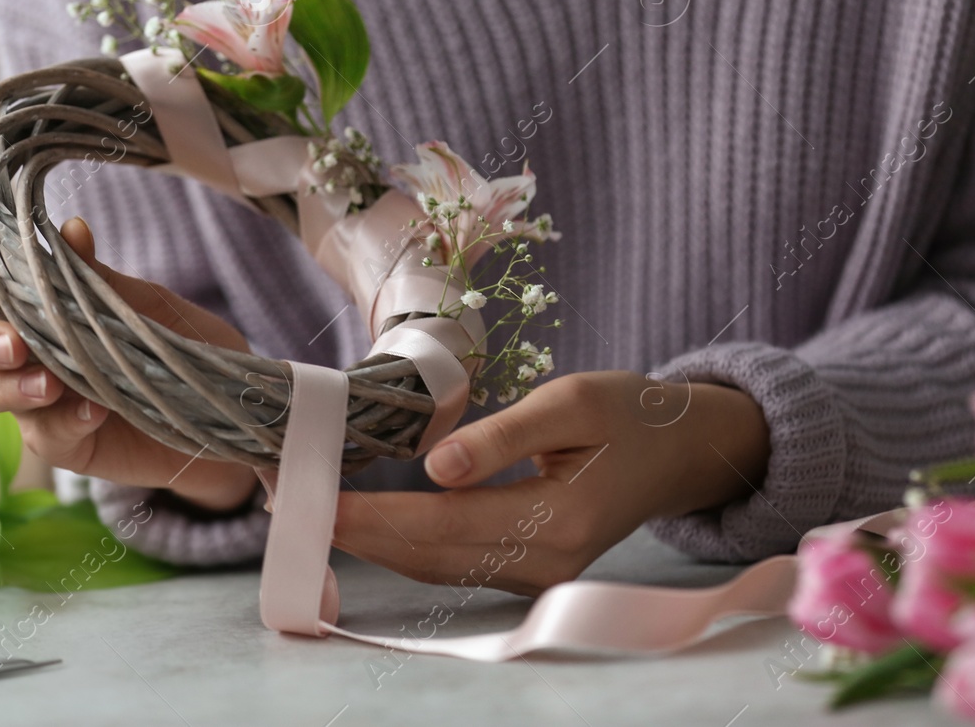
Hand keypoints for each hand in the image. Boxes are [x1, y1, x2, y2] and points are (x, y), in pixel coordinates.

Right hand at [0, 217, 259, 510]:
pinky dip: (64, 419)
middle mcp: (21, 347)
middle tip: (15, 343)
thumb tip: (70, 231)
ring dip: (10, 385)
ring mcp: (35, 399)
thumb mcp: (145, 303)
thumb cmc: (178, 343)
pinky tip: (94, 409)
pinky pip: (42, 434)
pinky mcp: (61, 443)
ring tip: (53, 383)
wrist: (224, 405)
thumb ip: (99, 278)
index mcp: (32, 299)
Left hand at [332, 371, 768, 595]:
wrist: (682, 450)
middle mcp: (547, 560)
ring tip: (318, 514)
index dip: (378, 515)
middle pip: (432, 556)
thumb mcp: (571, 401)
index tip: (319, 500)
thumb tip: (435, 467)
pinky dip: (409, 544)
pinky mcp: (533, 569)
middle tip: (292, 510)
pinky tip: (372, 523)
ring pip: (439, 566)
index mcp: (559, 517)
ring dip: (376, 543)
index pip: (445, 523)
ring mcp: (541, 573)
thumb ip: (503, 435)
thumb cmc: (630, 412)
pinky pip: (457, 564)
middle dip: (360, 533)